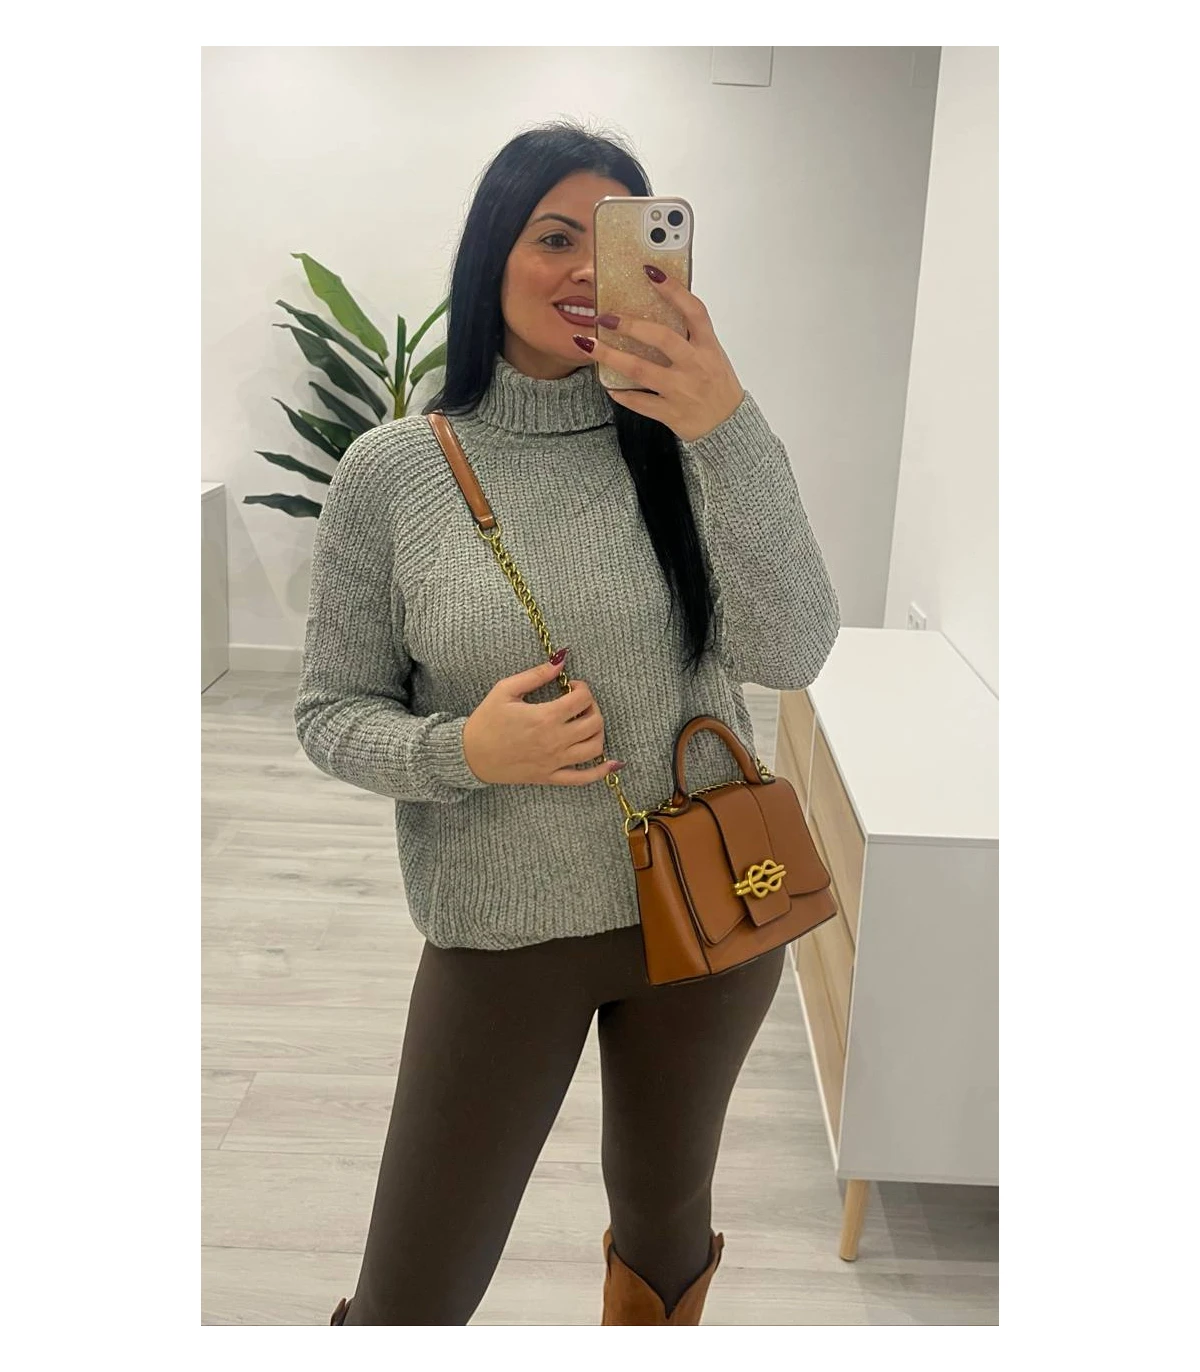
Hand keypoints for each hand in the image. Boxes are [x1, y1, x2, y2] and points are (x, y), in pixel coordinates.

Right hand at [462, 654, 619, 786]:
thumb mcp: (505, 690)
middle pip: (594, 722)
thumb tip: (561, 660)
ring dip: (598, 732)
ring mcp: (555, 761)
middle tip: (579, 703)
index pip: (582, 698)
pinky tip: (612, 763)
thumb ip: (535, 675)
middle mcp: (555, 740)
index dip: (583, 687)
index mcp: (544, 717)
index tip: (572, 686)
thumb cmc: (486, 721)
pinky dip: (601, 772)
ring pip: (595, 748)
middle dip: (593, 707)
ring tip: (586, 723)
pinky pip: (583, 778)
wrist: (470, 756)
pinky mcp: (551, 777)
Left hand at [573, 267, 745, 442]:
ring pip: (641, 370)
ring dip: (610, 356)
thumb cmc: (718, 387)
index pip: (694, 311)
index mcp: (709, 347)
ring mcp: (682, 390)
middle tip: (605, 317)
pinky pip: (639, 402)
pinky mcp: (671, 413)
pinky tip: (608, 384)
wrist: (729, 427)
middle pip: (662, 338)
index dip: (674, 290)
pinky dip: (621, 393)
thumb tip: (660, 310)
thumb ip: (691, 336)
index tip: (650, 272)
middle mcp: (696, 366)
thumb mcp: (713, 356)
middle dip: (630, 325)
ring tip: (588, 345)